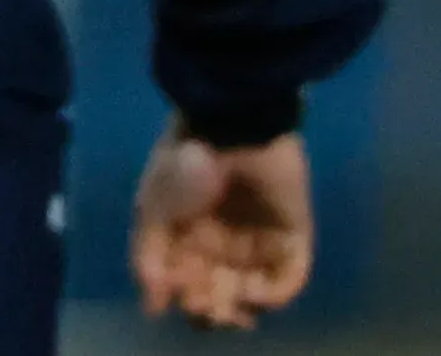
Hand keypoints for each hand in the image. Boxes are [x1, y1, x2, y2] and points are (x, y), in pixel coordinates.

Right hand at [135, 119, 314, 328]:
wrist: (230, 128)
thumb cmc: (184, 166)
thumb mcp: (150, 209)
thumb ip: (149, 258)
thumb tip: (152, 309)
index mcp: (188, 237)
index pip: (188, 285)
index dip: (184, 300)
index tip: (178, 298)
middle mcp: (223, 245)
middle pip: (222, 296)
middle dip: (213, 312)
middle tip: (206, 307)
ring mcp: (260, 243)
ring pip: (254, 295)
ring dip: (241, 309)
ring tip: (229, 305)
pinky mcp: (292, 238)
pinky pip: (288, 280)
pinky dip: (272, 295)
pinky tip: (251, 290)